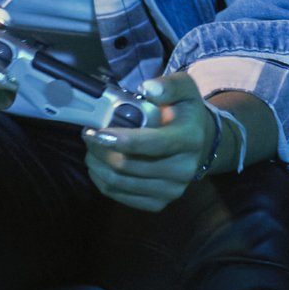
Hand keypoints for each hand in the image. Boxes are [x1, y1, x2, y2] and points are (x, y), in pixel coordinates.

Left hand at [81, 72, 216, 212]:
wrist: (199, 143)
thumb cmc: (184, 112)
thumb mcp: (183, 89)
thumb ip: (168, 85)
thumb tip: (149, 88)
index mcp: (190, 139)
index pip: (153, 144)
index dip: (122, 139)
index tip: (97, 132)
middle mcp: (184, 170)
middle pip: (128, 165)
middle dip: (100, 149)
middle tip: (88, 134)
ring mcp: (172, 190)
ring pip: (119, 182)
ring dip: (97, 164)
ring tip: (92, 147)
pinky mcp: (159, 204)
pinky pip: (119, 196)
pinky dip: (102, 180)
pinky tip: (99, 164)